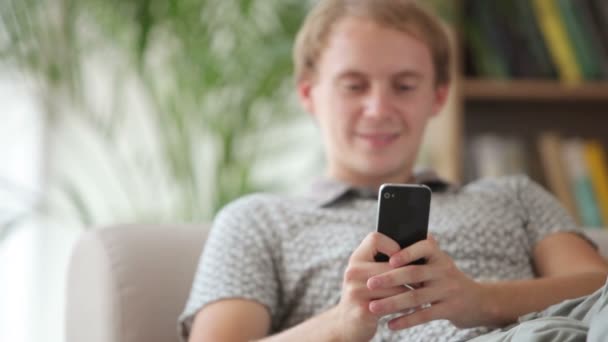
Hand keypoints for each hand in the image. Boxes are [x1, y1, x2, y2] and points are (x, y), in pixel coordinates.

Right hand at [334, 232, 409, 341]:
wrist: (347, 324)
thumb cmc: (365, 295)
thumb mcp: (366, 274)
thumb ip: (382, 261)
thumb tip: (417, 248)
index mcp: (356, 258)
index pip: (375, 239)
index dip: (393, 245)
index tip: (403, 258)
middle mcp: (352, 272)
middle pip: (391, 266)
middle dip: (410, 274)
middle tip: (423, 280)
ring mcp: (356, 291)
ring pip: (396, 287)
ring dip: (411, 293)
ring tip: (420, 295)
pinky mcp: (363, 310)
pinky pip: (393, 305)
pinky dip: (405, 307)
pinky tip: (409, 309)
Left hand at [365, 235, 487, 329]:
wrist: (478, 301)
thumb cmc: (447, 278)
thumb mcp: (439, 261)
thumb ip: (420, 251)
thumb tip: (392, 236)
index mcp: (439, 256)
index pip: (425, 247)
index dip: (407, 253)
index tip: (389, 260)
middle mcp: (444, 270)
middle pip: (414, 273)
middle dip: (389, 279)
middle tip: (369, 284)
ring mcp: (448, 290)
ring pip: (416, 297)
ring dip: (392, 303)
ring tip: (373, 307)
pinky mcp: (450, 309)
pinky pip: (424, 315)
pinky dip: (406, 320)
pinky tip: (391, 324)